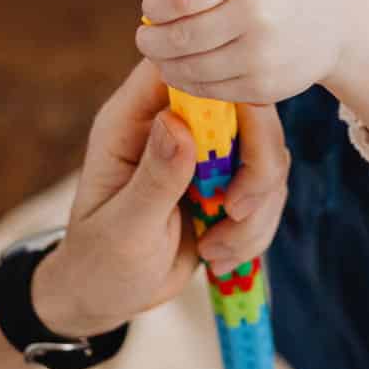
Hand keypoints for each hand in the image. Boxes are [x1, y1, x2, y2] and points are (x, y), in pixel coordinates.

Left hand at [32, 60, 291, 335]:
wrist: (109, 297)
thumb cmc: (100, 261)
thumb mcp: (124, 226)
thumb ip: (154, 177)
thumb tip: (178, 124)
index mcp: (133, 120)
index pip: (184, 71)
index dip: (221, 88)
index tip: (232, 142)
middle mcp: (174, 126)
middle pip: (247, 108)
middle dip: (257, 165)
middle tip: (235, 210)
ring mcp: (205, 155)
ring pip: (267, 155)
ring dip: (256, 211)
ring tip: (215, 250)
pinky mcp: (228, 185)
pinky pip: (268, 192)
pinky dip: (256, 231)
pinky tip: (220, 257)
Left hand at [135, 0, 368, 105]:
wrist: (340, 24)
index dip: (155, 6)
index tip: (151, 9)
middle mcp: (256, 15)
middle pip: (180, 36)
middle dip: (151, 40)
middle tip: (144, 38)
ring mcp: (261, 55)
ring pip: (190, 68)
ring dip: (165, 64)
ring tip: (160, 55)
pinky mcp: (264, 87)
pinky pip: (210, 89)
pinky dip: (188, 82)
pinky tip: (185, 70)